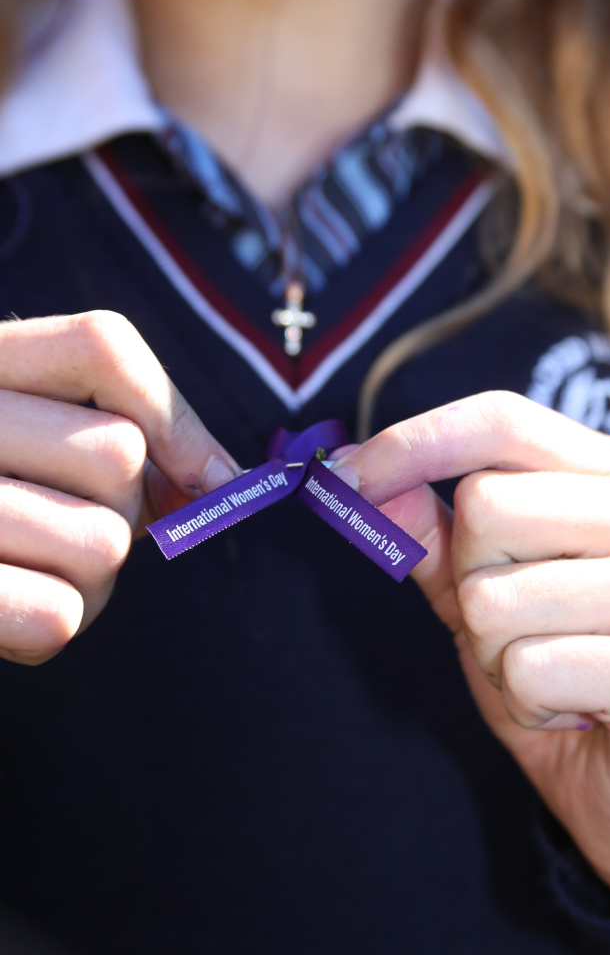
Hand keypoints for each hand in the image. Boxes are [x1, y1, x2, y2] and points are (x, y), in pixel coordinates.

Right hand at [0, 311, 239, 664]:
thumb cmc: (3, 518)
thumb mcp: (43, 456)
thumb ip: (118, 448)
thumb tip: (223, 481)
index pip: (102, 347)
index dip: (172, 417)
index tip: (211, 479)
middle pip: (119, 454)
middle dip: (121, 513)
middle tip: (63, 537)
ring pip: (103, 542)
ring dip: (90, 582)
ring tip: (30, 577)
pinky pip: (57, 614)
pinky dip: (49, 627)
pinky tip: (8, 619)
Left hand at [333, 392, 609, 913]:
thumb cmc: (555, 665)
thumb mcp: (477, 585)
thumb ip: (428, 528)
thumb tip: (357, 472)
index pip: (504, 421)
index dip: (415, 443)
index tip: (344, 475)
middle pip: (485, 506)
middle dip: (468, 582)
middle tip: (517, 626)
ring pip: (495, 596)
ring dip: (494, 652)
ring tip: (549, 671)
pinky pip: (530, 668)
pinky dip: (524, 701)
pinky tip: (571, 709)